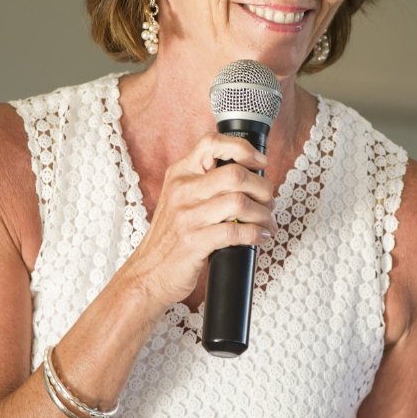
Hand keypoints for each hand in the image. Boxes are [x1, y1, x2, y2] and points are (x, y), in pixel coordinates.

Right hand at [124, 132, 275, 311]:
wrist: (147, 273)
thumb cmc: (171, 237)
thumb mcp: (180, 198)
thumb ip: (205, 182)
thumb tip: (250, 175)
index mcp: (180, 174)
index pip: (212, 144)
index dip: (243, 148)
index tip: (260, 162)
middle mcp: (182, 191)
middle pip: (235, 174)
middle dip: (263, 188)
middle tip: (269, 200)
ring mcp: (187, 217)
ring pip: (239, 202)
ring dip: (263, 214)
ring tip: (267, 222)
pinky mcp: (194, 242)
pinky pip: (235, 232)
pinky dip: (255, 234)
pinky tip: (259, 237)